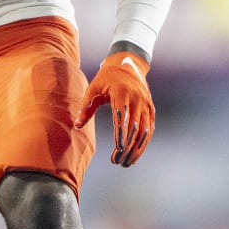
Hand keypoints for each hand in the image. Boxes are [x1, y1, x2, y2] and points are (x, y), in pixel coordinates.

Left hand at [73, 51, 153, 166]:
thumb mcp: (93, 89)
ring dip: (135, 149)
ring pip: (144, 132)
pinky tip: (134, 155)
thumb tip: (77, 126)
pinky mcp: (151, 110)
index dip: (121, 133)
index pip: (122, 116)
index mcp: (122, 92)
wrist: (127, 64)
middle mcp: (138, 99)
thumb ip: (86, 107)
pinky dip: (142, 144)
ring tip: (124, 163)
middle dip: (127, 147)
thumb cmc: (106, 79)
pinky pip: (149, 130)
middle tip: (116, 161)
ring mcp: (147, 105)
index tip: (117, 149)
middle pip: (134, 127)